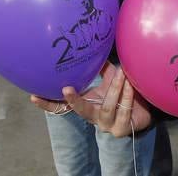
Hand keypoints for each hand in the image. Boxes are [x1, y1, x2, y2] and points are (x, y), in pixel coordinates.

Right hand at [29, 62, 151, 137]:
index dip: (47, 103)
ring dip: (114, 89)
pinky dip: (127, 96)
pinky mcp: (122, 129)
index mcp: (86, 106)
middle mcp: (93, 118)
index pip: (62, 107)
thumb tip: (91, 48)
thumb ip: (101, 68)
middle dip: (74, 100)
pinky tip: (131, 85)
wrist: (144, 111)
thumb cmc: (123, 94)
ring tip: (121, 73)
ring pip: (107, 107)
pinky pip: (123, 111)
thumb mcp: (109, 79)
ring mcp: (107, 125)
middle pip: (80, 111)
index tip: (34, 96)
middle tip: (66, 89)